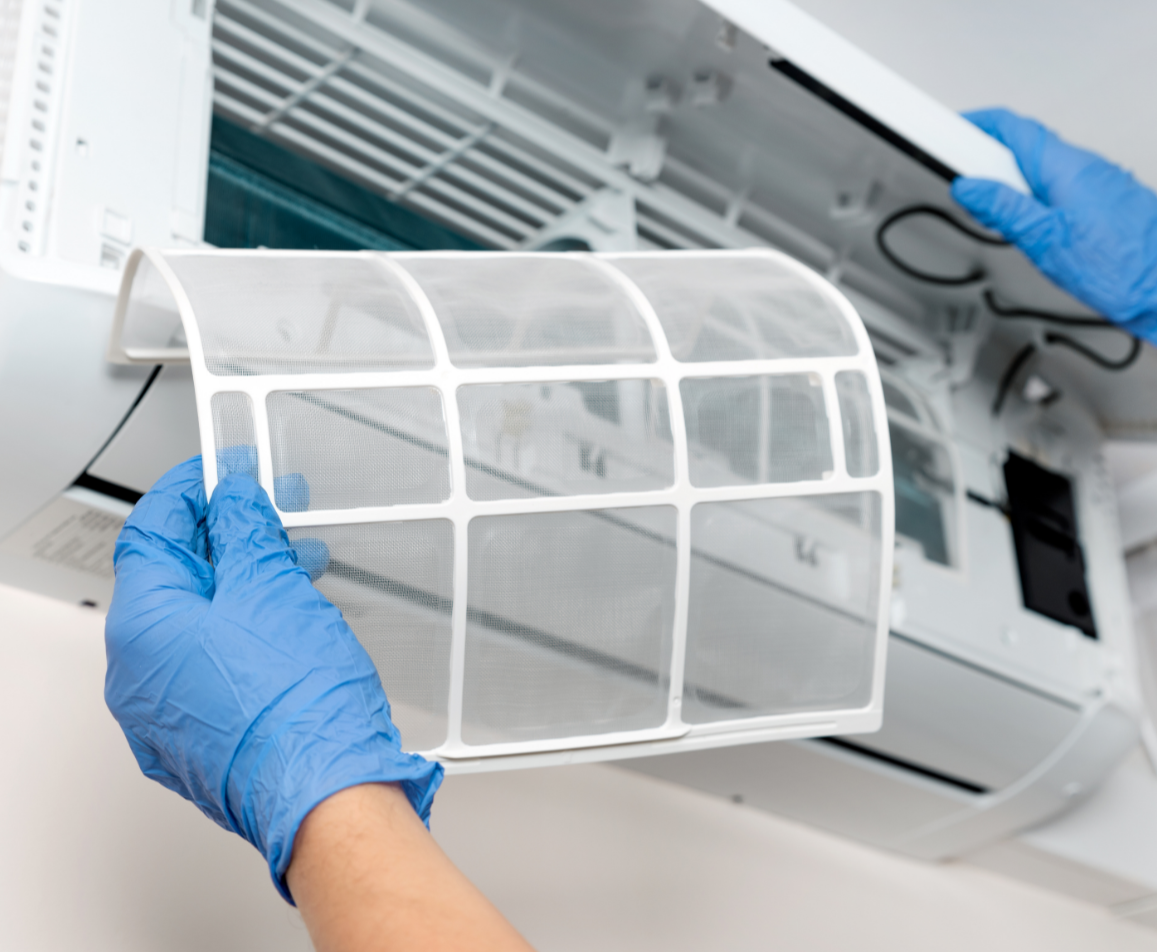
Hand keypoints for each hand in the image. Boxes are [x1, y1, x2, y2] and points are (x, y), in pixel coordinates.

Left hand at [104, 456, 441, 902]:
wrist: (328, 791)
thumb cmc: (297, 705)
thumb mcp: (272, 588)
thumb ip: (245, 532)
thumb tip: (232, 501)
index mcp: (142, 630)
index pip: (150, 534)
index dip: (189, 493)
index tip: (221, 473)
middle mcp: (140, 677)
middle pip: (175, 580)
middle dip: (227, 537)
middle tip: (268, 510)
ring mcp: (168, 714)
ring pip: (199, 624)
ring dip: (245, 582)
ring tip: (297, 562)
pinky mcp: (204, 737)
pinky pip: (214, 665)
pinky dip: (246, 629)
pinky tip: (289, 616)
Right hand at [951, 107, 1156, 341]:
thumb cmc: (1119, 267)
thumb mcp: (1044, 238)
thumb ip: (1003, 209)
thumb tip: (970, 187)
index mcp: (1064, 166)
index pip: (1010, 127)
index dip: (974, 125)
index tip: (947, 134)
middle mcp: (1084, 166)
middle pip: (1023, 148)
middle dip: (987, 163)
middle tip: (965, 187)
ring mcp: (1096, 183)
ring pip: (1040, 171)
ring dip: (1010, 186)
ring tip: (996, 216)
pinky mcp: (1103, 203)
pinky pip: (1058, 189)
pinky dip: (1033, 200)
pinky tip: (1029, 226)